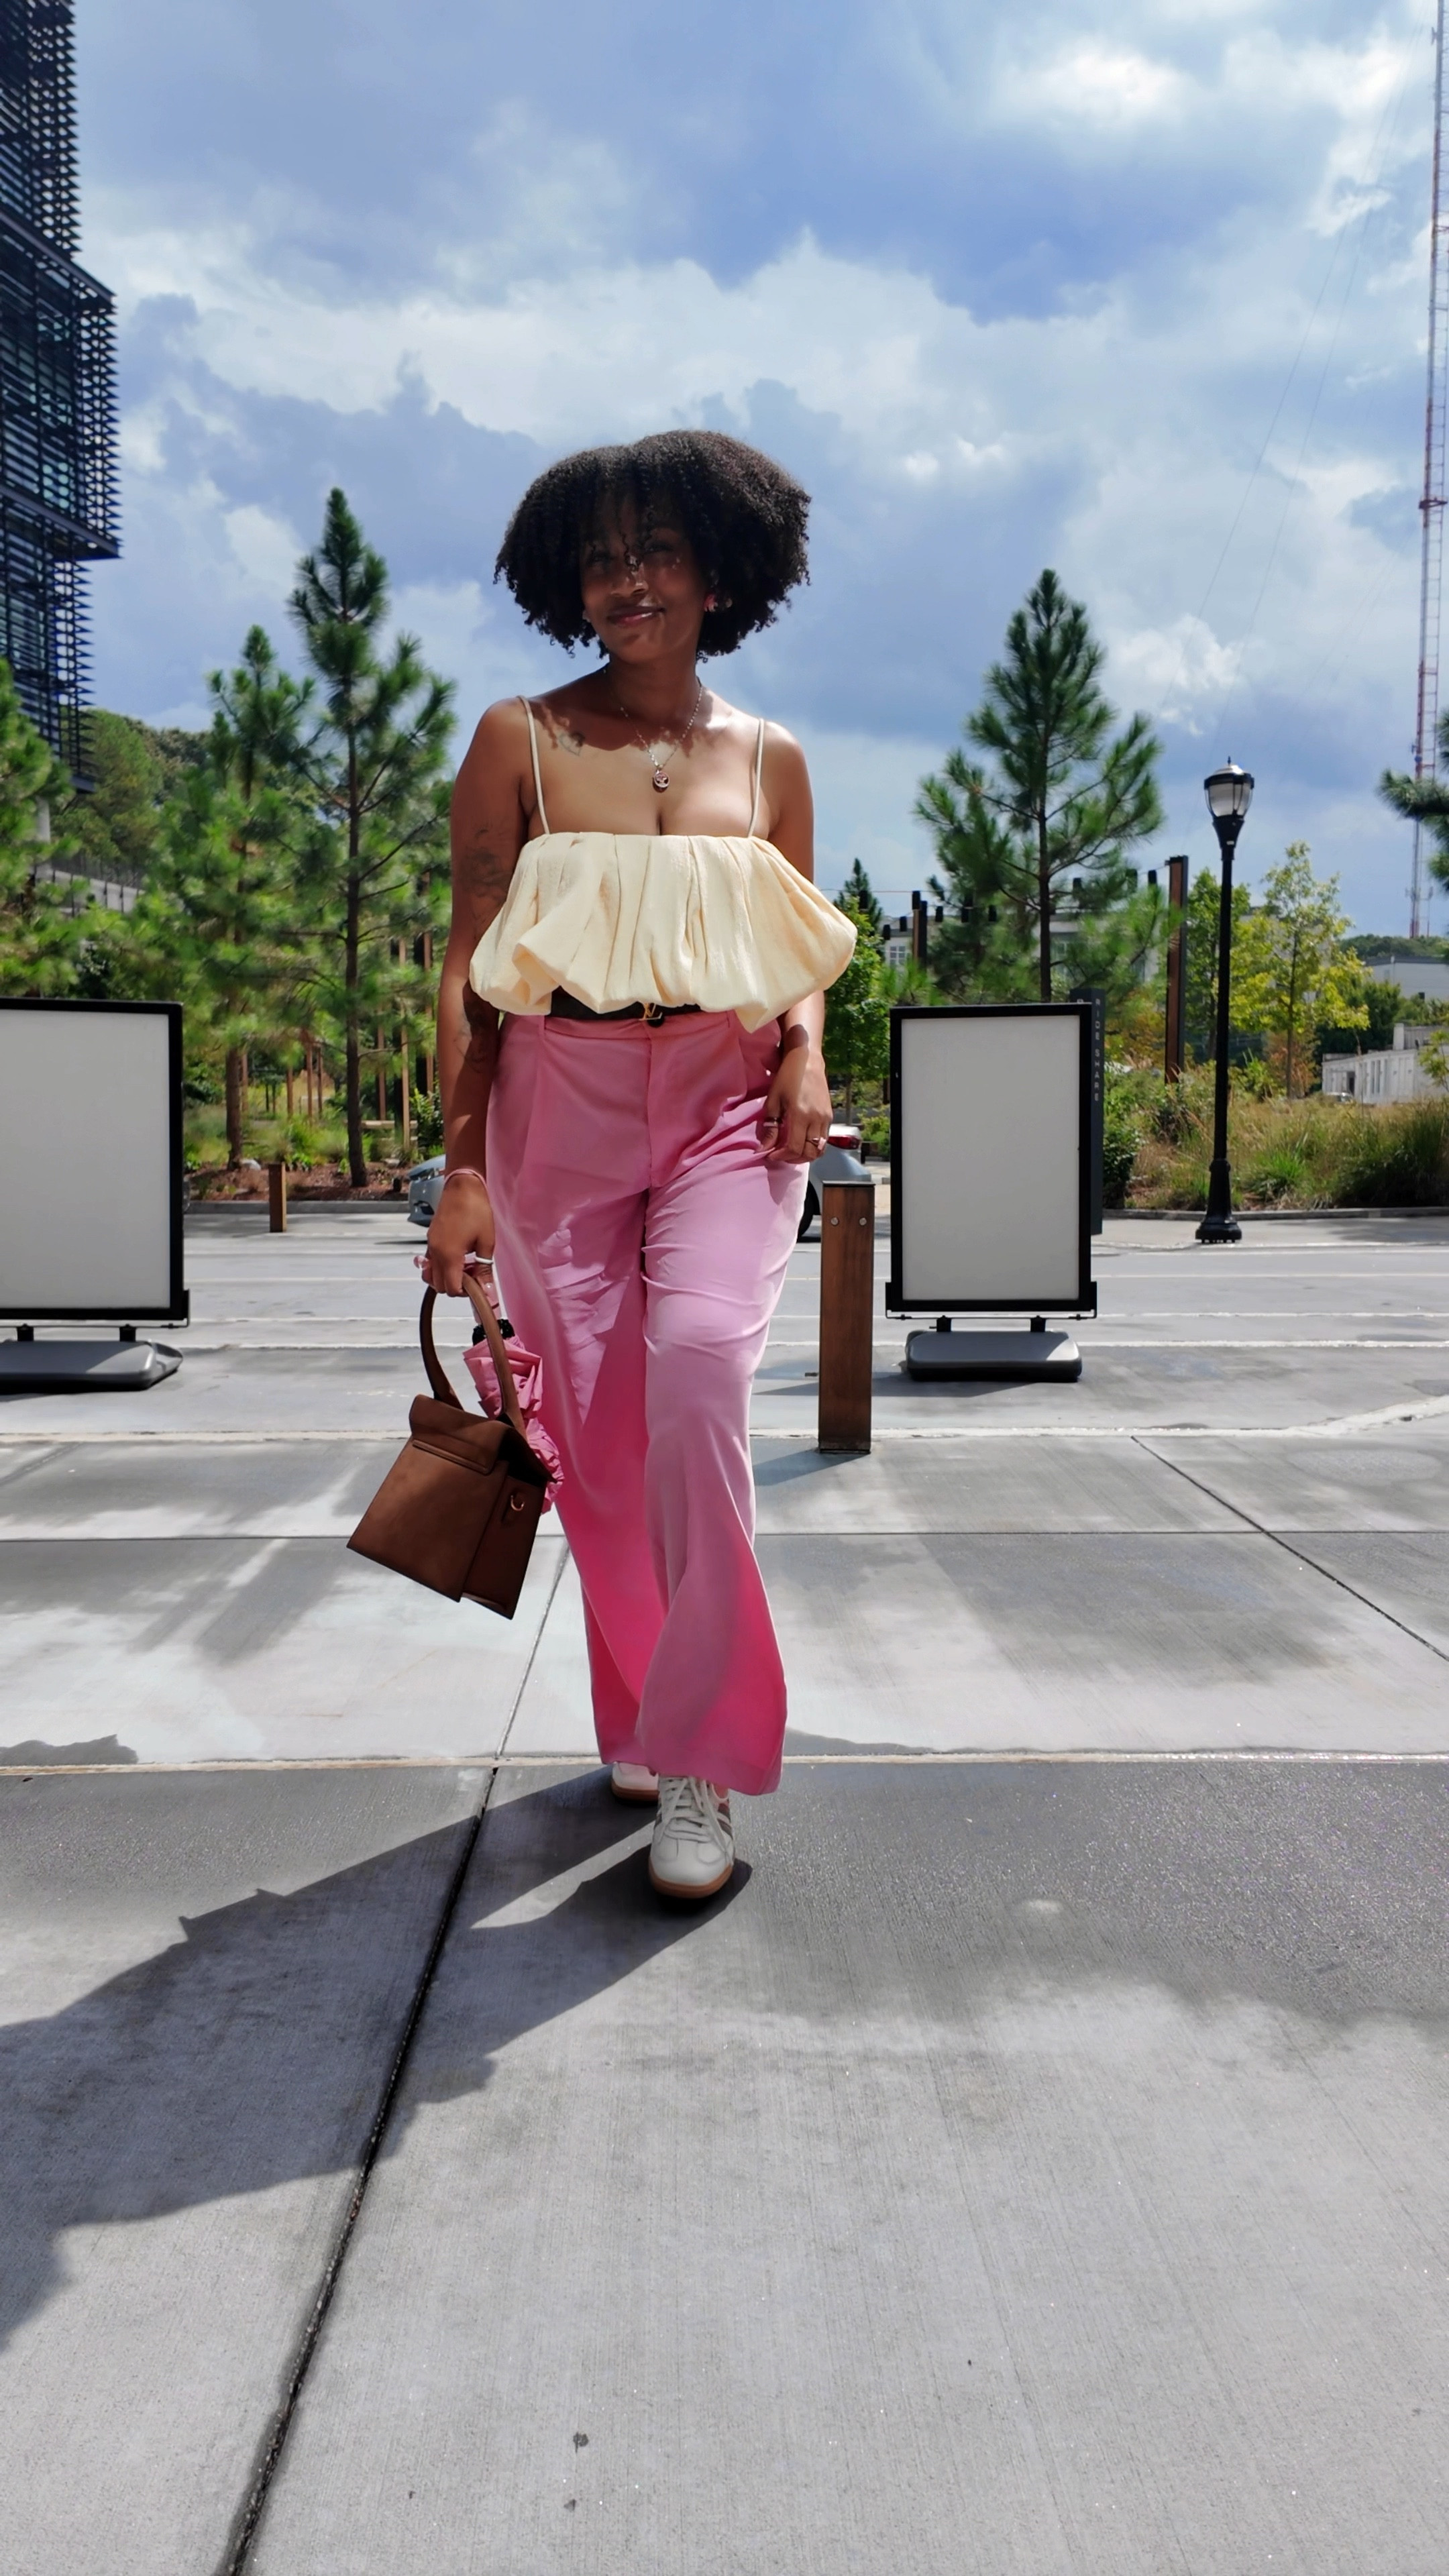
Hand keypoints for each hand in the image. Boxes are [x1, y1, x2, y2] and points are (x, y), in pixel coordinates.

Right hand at [424, 1171, 495, 1293]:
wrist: (462, 1187)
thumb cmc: (476, 1211)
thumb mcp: (486, 1241)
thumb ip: (484, 1267)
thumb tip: (487, 1288)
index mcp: (449, 1255)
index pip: (451, 1288)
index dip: (465, 1292)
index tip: (477, 1284)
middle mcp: (435, 1253)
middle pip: (439, 1285)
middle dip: (456, 1286)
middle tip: (473, 1275)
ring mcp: (430, 1246)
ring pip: (432, 1275)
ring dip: (446, 1277)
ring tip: (464, 1266)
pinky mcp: (430, 1239)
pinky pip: (431, 1262)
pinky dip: (440, 1267)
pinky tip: (456, 1257)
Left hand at [759, 1035, 833, 1164]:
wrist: (807, 1061)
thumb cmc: (786, 1078)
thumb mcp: (773, 1101)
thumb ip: (770, 1127)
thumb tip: (763, 1148)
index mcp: (800, 1115)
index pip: (794, 1148)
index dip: (781, 1156)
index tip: (770, 1155)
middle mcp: (816, 1120)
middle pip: (809, 1153)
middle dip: (793, 1159)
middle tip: (780, 1155)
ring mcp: (826, 1119)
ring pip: (819, 1149)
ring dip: (805, 1155)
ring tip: (791, 1151)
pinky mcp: (830, 1116)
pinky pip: (824, 1140)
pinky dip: (813, 1146)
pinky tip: (802, 1141)